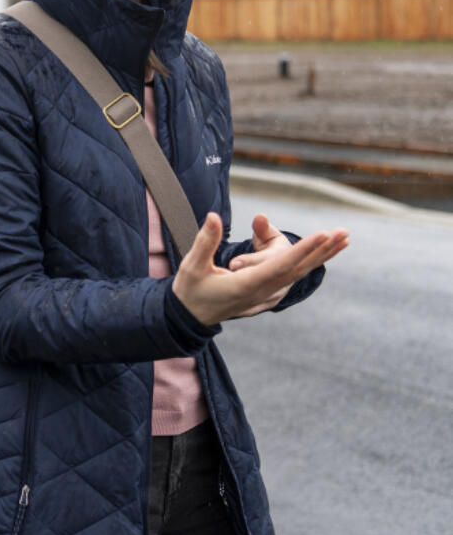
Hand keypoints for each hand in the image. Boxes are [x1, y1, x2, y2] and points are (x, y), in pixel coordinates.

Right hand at [173, 212, 348, 325]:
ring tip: (342, 241)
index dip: (303, 249)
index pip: (281, 265)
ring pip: (299, 274)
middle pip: (298, 270)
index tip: (323, 235)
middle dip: (322, 250)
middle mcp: (261, 292)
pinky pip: (292, 279)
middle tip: (344, 233)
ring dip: (320, 257)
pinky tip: (319, 258)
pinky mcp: (265, 296)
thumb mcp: (192, 265)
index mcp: (245, 284)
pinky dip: (308, 265)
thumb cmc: (189, 291)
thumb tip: (214, 216)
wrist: (189, 318)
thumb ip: (206, 241)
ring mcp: (265, 296)